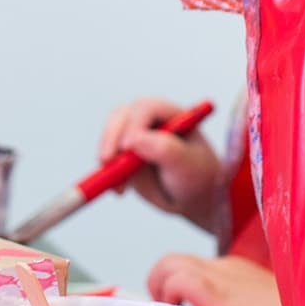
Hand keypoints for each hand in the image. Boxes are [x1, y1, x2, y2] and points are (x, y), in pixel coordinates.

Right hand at [98, 95, 222, 229]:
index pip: (145, 108)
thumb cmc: (197, 177)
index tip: (128, 148)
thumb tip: (135, 140)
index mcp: (170, 113)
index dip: (134, 124)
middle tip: (107, 161)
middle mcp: (149, 119)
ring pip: (110, 135)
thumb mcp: (187, 165)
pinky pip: (108, 158)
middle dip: (111, 137)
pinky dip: (107, 172)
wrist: (194, 197)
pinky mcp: (123, 154)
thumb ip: (165, 149)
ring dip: (107, 156)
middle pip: (121, 116)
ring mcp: (134, 135)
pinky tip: (120, 190)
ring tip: (118, 185)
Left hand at [148, 253, 291, 305]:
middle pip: (178, 258)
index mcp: (239, 270)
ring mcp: (218, 276)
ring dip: (159, 285)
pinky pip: (176, 281)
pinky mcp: (212, 290)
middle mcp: (225, 267)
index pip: (200, 265)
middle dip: (162, 280)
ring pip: (169, 263)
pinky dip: (169, 295)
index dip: (184, 282)